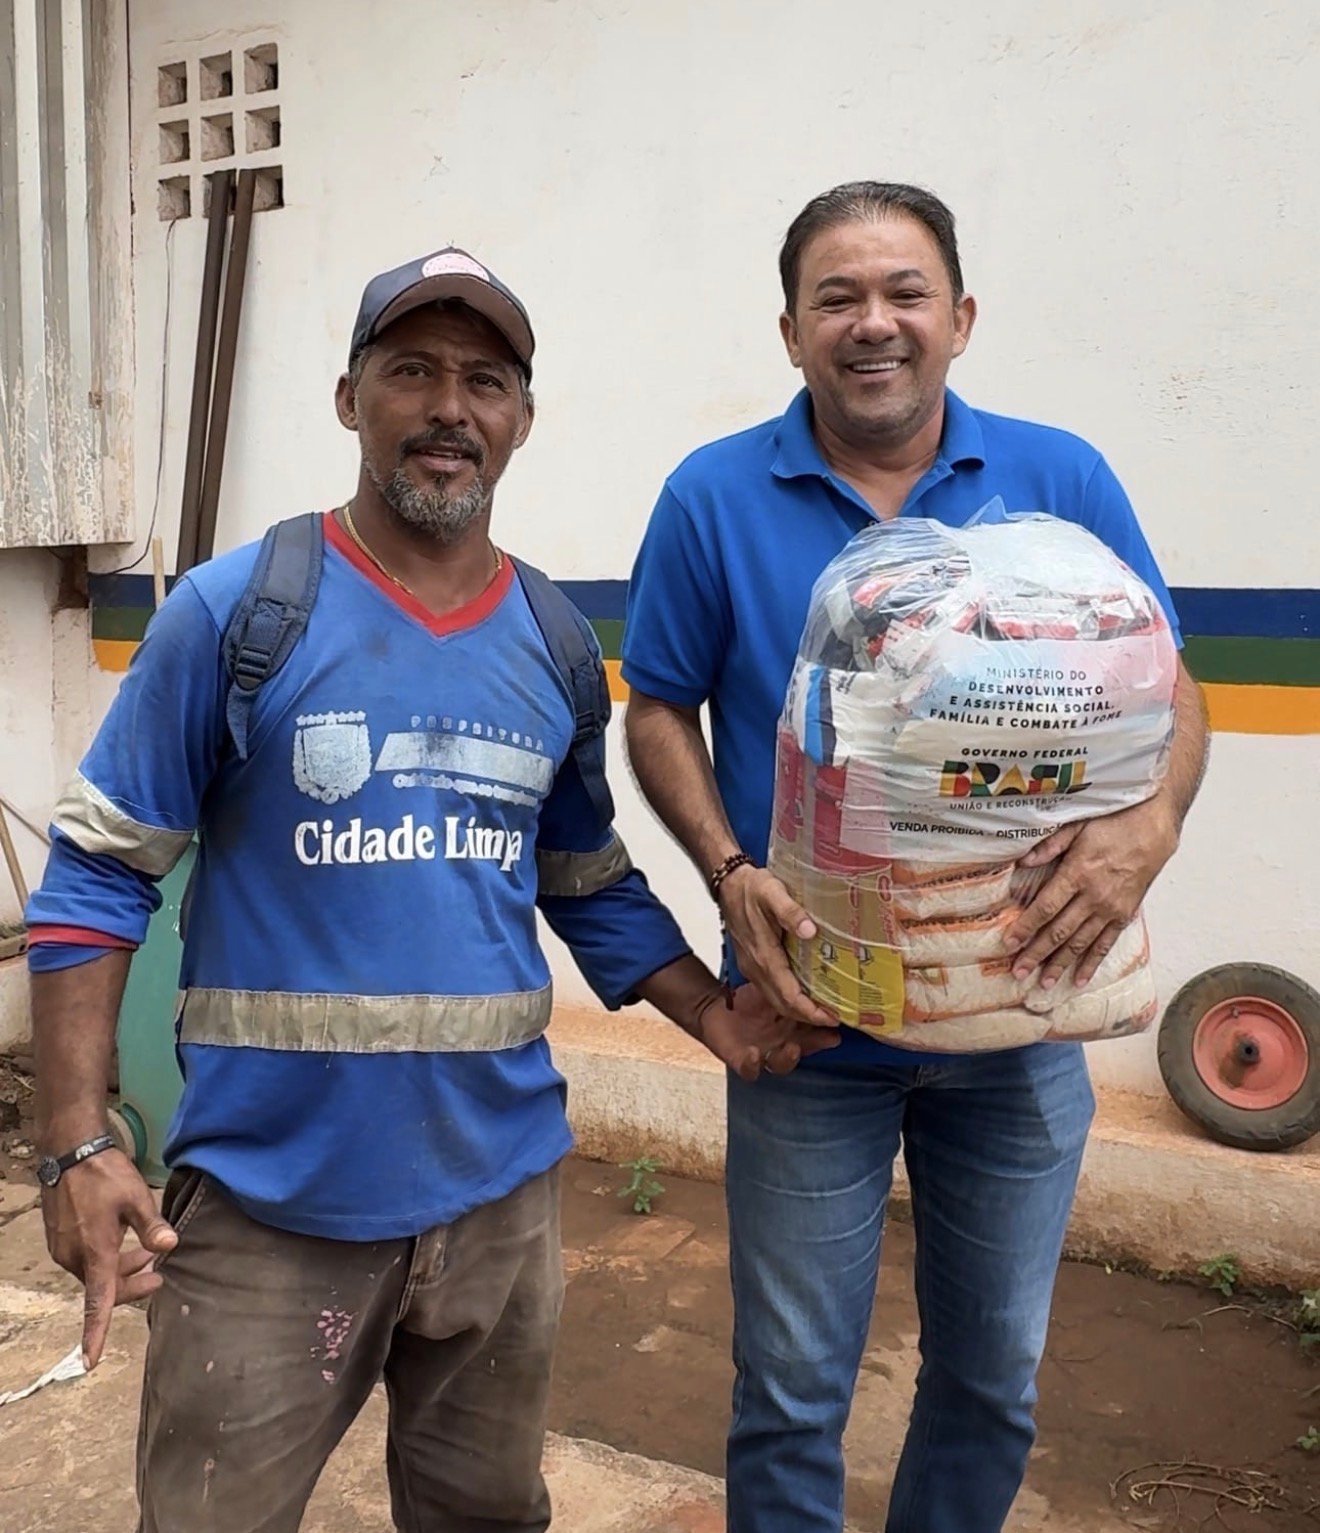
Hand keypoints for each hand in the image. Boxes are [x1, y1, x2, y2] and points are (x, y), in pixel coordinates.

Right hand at [41, 1147, 177, 1368]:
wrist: (69, 1151)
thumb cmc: (104, 1173)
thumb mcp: (136, 1197)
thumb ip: (152, 1225)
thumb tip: (170, 1246)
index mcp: (93, 1252)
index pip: (96, 1302)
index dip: (96, 1332)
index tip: (91, 1361)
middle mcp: (73, 1256)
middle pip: (103, 1288)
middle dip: (131, 1285)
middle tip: (160, 1273)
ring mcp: (63, 1248)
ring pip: (96, 1272)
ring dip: (121, 1269)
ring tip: (148, 1252)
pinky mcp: (59, 1238)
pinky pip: (85, 1259)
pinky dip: (107, 1258)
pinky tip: (125, 1240)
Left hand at [695, 982, 840, 1081]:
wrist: (717, 1010)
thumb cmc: (747, 1002)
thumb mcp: (771, 992)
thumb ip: (789, 989)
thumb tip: (810, 969)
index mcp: (792, 1028)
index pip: (815, 1031)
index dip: (826, 1029)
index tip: (837, 1022)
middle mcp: (781, 1044)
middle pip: (804, 1049)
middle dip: (815, 1046)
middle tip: (826, 1038)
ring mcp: (764, 1056)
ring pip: (781, 1065)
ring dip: (789, 1058)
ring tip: (792, 1048)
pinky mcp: (742, 1062)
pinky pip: (750, 1070)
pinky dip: (753, 1064)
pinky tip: (754, 1053)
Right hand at [717, 865, 835, 1024]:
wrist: (729, 885)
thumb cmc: (751, 888)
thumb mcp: (772, 891)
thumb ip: (790, 911)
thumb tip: (809, 931)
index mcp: (764, 956)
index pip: (789, 996)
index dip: (811, 1011)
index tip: (833, 1017)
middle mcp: (756, 968)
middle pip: (783, 1005)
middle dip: (808, 1016)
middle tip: (836, 1017)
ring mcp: (753, 967)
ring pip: (776, 999)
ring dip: (799, 1009)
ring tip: (825, 1008)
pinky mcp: (753, 963)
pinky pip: (772, 989)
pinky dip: (790, 997)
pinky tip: (806, 989)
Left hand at [1008, 796, 1179, 988]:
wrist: (1154, 827)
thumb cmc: (1113, 823)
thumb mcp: (1077, 826)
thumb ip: (1049, 846)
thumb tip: (1021, 861)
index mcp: (1077, 873)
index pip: (1045, 908)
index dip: (1025, 927)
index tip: (1009, 943)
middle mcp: (1093, 897)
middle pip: (1059, 931)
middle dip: (1036, 954)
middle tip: (1018, 971)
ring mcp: (1111, 909)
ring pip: (1080, 943)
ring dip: (1060, 964)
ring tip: (1043, 983)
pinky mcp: (1125, 914)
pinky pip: (1105, 944)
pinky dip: (1091, 962)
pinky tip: (1079, 978)